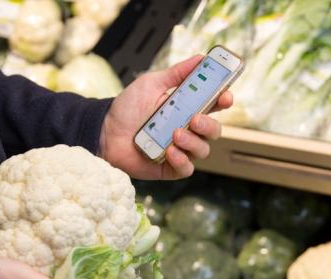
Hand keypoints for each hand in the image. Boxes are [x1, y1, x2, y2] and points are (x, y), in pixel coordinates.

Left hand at [100, 55, 233, 179]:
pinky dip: (182, 160)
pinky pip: (187, 168)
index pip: (214, 105)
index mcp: (187, 108)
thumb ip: (177, 73)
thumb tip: (200, 58)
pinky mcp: (169, 167)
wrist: (105, 130)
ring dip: (193, 142)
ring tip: (175, 134)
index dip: (224, 100)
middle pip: (214, 131)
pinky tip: (169, 151)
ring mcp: (180, 150)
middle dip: (209, 125)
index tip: (225, 96)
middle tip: (195, 119)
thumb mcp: (152, 84)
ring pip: (203, 150)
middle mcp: (188, 130)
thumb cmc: (128, 107)